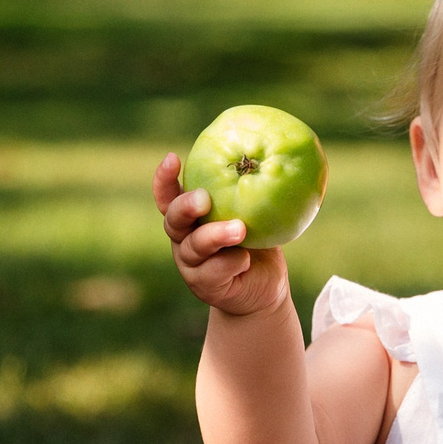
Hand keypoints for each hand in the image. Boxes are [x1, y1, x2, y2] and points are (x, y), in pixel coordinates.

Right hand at [154, 153, 288, 317]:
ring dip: (215, 235)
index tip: (172, 158)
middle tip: (204, 198)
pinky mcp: (204, 285)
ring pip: (194, 247)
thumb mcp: (255, 214)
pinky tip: (245, 259)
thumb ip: (253, 193)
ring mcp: (191, 264)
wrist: (264, 287)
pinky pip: (213, 272)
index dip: (164, 179)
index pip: (168, 195)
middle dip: (186, 207)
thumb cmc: (258, 241)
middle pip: (173, 220)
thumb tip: (278, 156)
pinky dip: (231, 263)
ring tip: (239, 229)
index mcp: (190, 216)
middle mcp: (184, 238)